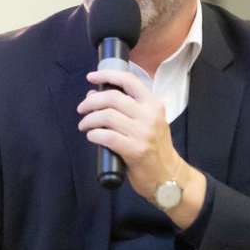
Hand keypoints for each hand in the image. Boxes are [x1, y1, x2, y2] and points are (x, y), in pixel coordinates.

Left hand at [78, 68, 181, 200]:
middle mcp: (150, 115)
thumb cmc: (154, 146)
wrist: (167, 174)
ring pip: (106, 117)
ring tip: (84, 126)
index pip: (129, 80)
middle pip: (112, 98)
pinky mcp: (135, 150)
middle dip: (90, 102)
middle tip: (81, 109)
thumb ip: (124, 107)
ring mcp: (143, 133)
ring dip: (88, 120)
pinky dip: (93, 134)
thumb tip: (93, 94)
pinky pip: (106, 136)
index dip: (107, 75)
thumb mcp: (146, 121)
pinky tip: (91, 136)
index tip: (91, 77)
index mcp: (153, 104)